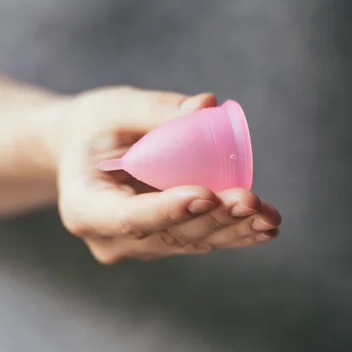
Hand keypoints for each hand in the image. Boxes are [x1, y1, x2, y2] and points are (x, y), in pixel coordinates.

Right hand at [51, 86, 281, 263]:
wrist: (84, 153)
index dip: (168, 210)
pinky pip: (197, 240)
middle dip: (212, 218)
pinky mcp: (158, 242)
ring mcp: (134, 246)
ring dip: (231, 230)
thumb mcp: (114, 108)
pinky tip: (264, 227)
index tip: (206, 193)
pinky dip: (232, 233)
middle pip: (166, 235)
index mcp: (84, 207)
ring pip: (187, 242)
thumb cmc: (94, 126)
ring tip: (267, 216)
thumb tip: (207, 105)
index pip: (127, 217)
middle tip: (249, 200)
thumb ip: (155, 109)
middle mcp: (108, 238)